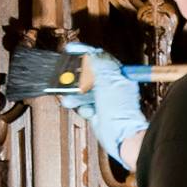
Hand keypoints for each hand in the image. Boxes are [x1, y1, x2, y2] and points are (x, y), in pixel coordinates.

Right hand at [59, 43, 147, 167]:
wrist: (121, 136)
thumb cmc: (120, 111)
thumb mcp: (108, 81)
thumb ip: (99, 66)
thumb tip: (92, 53)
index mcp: (118, 76)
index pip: (100, 59)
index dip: (85, 53)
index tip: (71, 49)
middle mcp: (112, 87)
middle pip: (89, 75)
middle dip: (76, 77)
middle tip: (65, 77)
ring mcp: (105, 101)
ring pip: (85, 91)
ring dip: (76, 94)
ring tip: (69, 98)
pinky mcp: (98, 114)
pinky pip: (84, 106)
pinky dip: (82, 108)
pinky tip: (85, 110)